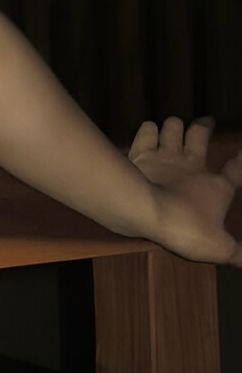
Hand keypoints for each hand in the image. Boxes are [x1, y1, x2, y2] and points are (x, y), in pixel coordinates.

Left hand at [129, 116, 241, 266]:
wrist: (147, 212)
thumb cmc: (187, 229)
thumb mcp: (218, 248)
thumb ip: (237, 253)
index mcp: (215, 186)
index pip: (236, 170)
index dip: (241, 161)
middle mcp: (191, 166)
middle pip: (199, 135)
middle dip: (204, 126)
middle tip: (207, 119)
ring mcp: (165, 157)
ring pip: (172, 128)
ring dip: (173, 125)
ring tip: (173, 124)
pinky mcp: (141, 155)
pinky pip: (146, 133)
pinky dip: (148, 129)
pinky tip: (149, 129)